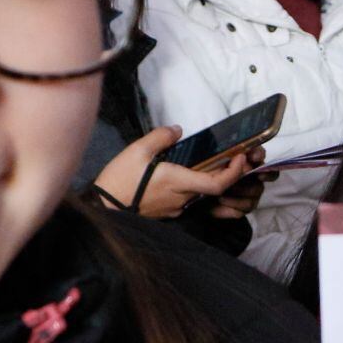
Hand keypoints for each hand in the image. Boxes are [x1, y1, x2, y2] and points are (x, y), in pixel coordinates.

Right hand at [93, 127, 256, 218]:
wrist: (102, 207)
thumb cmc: (118, 180)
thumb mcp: (137, 150)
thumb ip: (161, 137)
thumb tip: (177, 130)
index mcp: (178, 182)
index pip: (218, 183)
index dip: (234, 172)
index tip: (240, 157)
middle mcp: (182, 198)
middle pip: (214, 188)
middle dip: (228, 173)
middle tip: (234, 155)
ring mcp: (175, 208)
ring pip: (201, 194)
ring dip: (211, 179)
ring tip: (213, 162)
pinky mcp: (167, 212)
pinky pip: (188, 199)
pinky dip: (194, 187)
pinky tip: (188, 174)